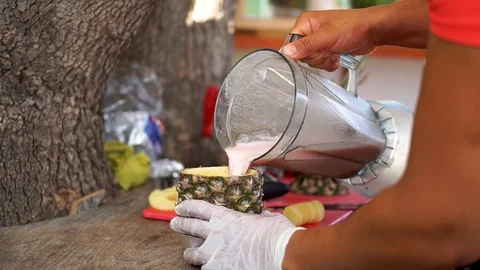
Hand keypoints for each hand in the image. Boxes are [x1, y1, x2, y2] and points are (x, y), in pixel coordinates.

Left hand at [170, 200, 303, 269]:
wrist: (280, 253)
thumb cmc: (276, 234)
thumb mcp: (268, 219)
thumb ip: (261, 217)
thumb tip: (264, 216)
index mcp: (225, 217)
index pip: (199, 208)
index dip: (187, 206)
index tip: (180, 207)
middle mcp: (215, 234)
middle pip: (189, 226)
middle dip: (180, 224)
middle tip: (174, 223)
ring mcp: (214, 254)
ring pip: (192, 254)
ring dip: (189, 253)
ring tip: (188, 254)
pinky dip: (207, 269)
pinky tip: (210, 268)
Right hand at [283, 9, 376, 70]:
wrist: (372, 31)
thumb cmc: (353, 26)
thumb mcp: (327, 36)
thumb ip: (306, 45)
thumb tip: (287, 51)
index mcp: (305, 23)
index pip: (291, 44)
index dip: (303, 52)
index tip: (316, 50)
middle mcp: (310, 32)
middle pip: (302, 55)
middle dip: (317, 57)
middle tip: (329, 49)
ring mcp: (318, 42)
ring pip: (312, 61)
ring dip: (324, 60)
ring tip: (335, 51)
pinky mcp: (326, 50)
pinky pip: (320, 64)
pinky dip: (329, 63)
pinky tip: (337, 56)